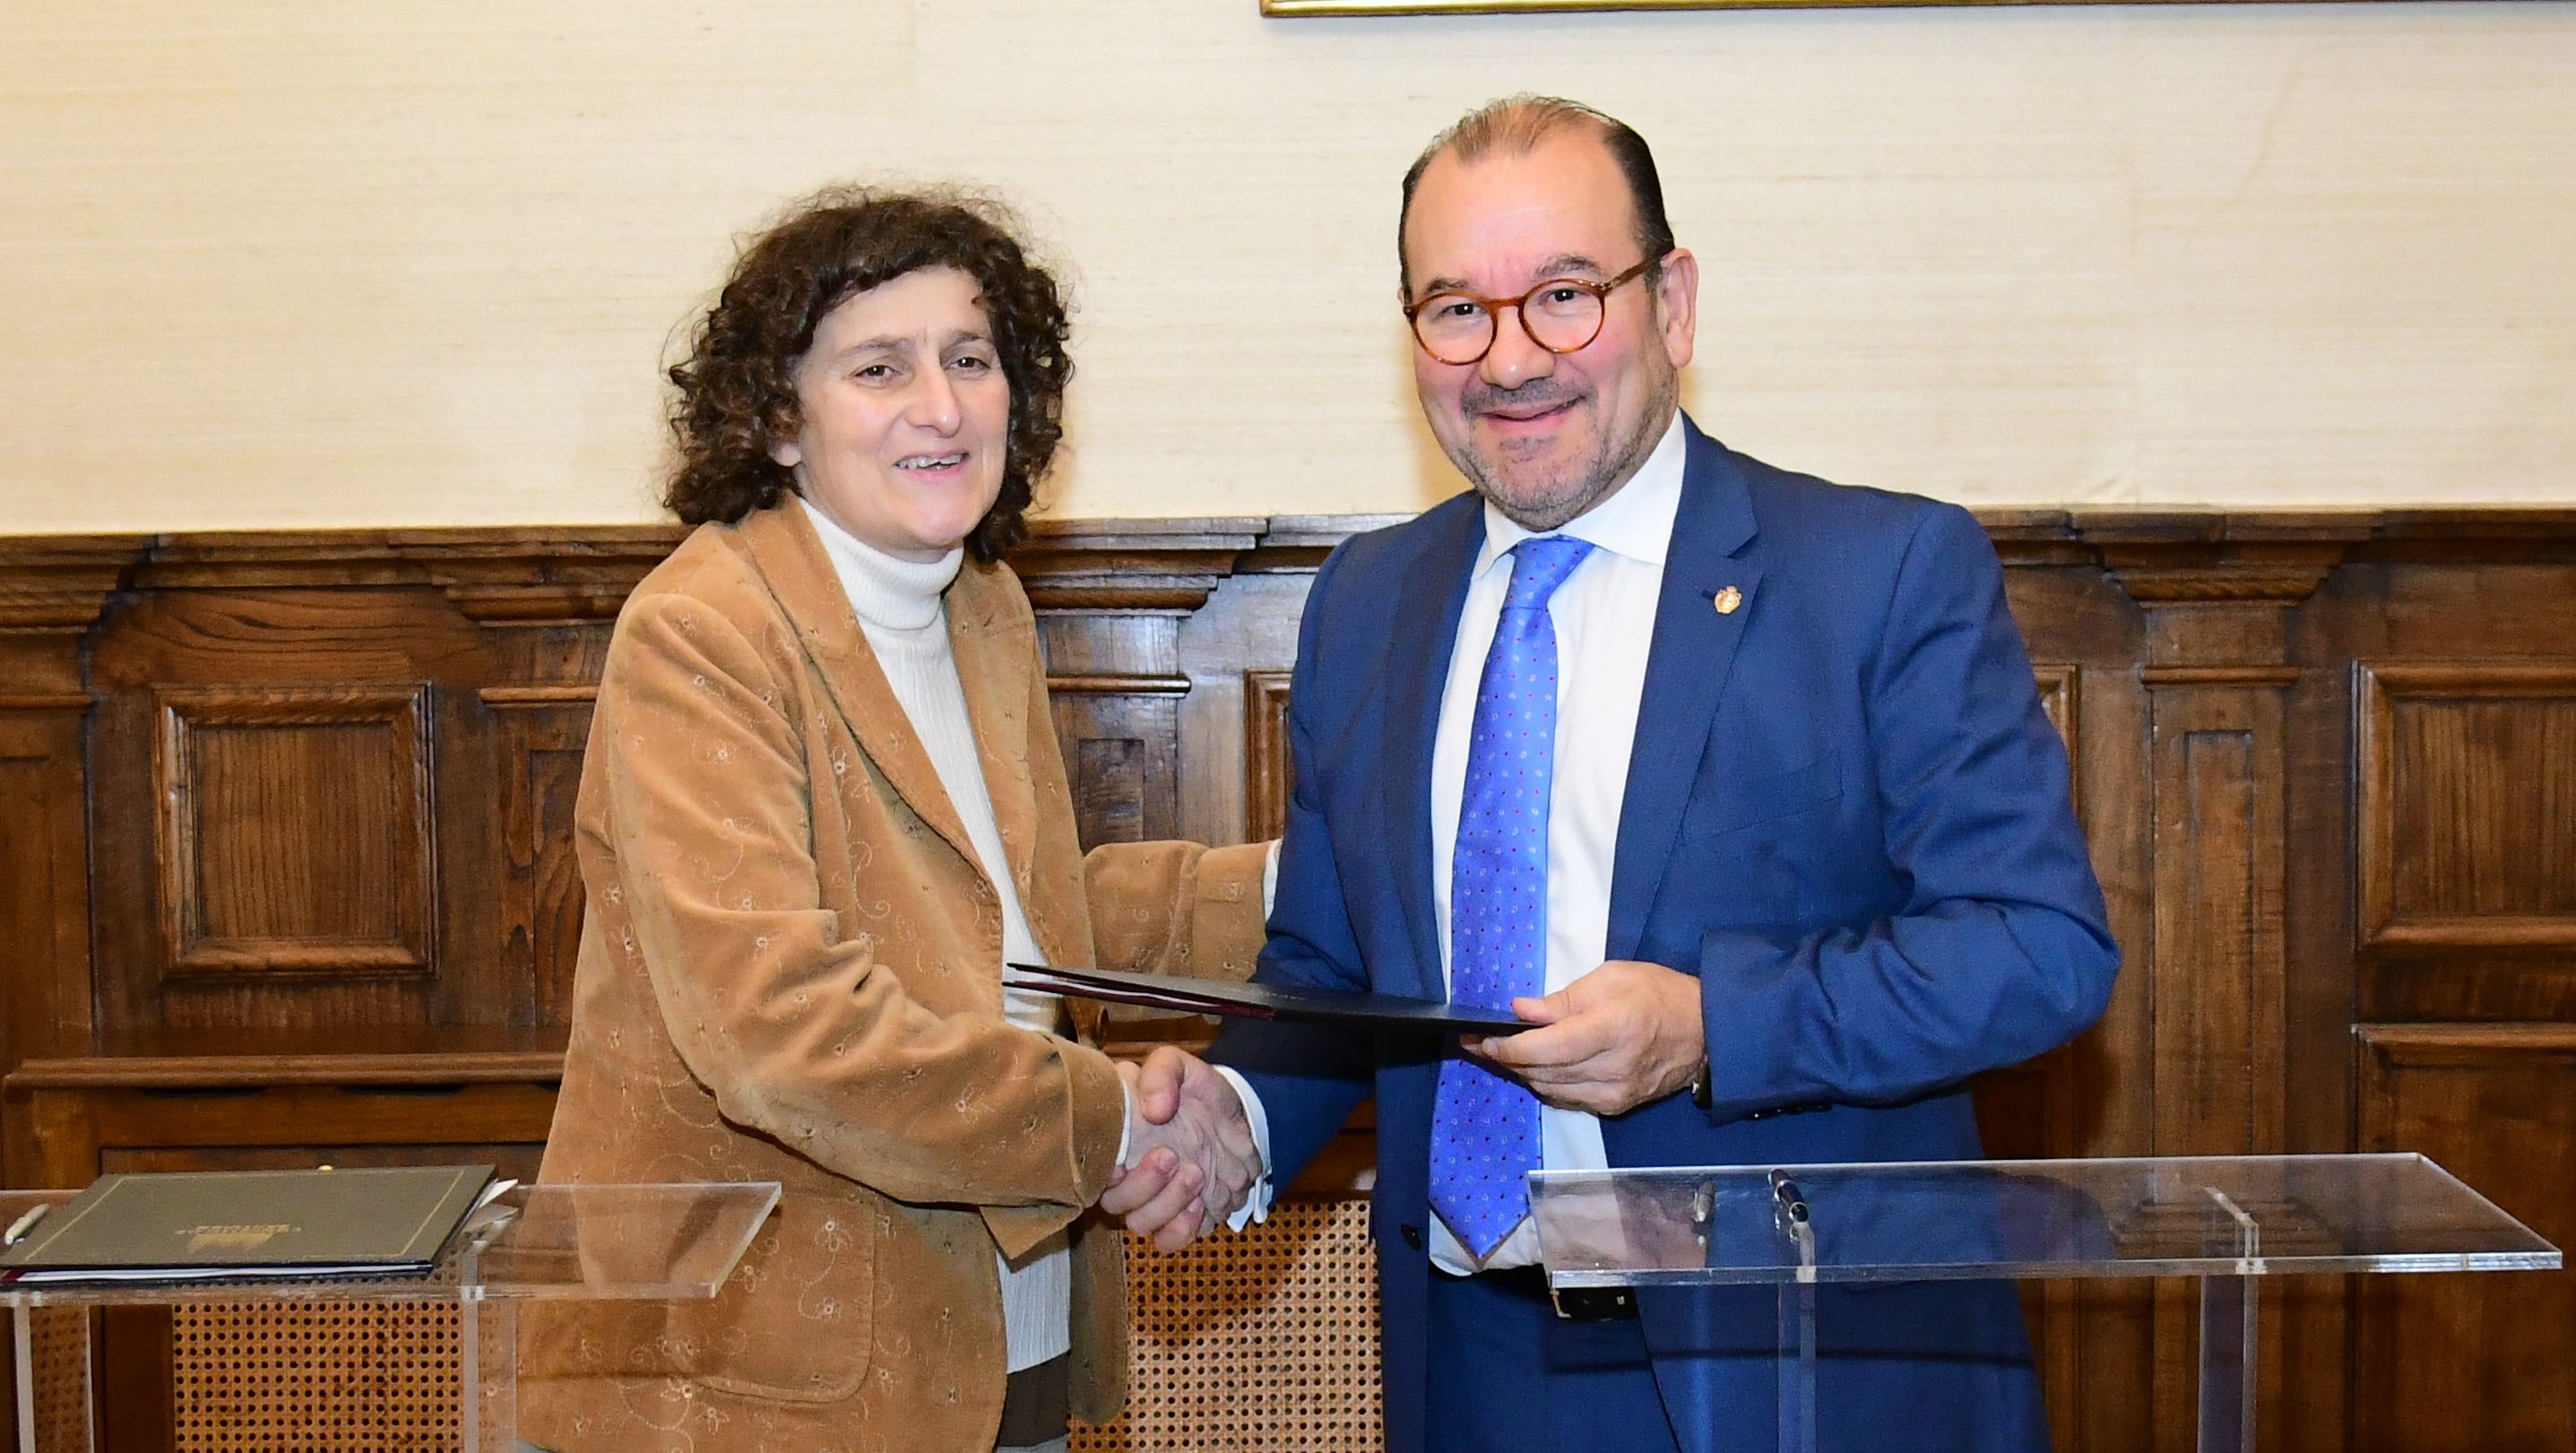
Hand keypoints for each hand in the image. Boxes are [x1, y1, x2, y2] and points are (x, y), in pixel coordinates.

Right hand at [1100, 1048, 1260, 1251]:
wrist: (1237, 1115)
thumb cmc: (1196, 1091)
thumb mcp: (1178, 1066)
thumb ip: (1161, 1074)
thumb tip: (1153, 1109)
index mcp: (1118, 1143)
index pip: (1092, 1169)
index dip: (1103, 1173)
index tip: (1124, 1162)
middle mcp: (1129, 1178)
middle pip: (1114, 1204)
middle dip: (1143, 1186)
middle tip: (1172, 1157)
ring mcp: (1156, 1201)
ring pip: (1141, 1225)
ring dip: (1166, 1206)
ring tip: (1196, 1174)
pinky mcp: (1182, 1217)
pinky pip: (1170, 1240)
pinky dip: (1183, 1230)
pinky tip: (1200, 1204)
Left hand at [1469, 959, 1704, 1115]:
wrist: (1705, 1032)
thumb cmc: (1658, 994)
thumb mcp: (1611, 978)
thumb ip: (1563, 999)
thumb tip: (1520, 1011)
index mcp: (1613, 1029)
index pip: (1549, 1049)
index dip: (1511, 1048)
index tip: (1482, 1039)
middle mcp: (1613, 1069)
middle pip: (1543, 1072)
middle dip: (1505, 1059)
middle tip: (1477, 1043)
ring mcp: (1615, 1094)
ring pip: (1550, 1089)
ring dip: (1522, 1072)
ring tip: (1500, 1053)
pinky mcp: (1615, 1107)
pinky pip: (1567, 1098)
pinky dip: (1546, 1082)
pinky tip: (1535, 1066)